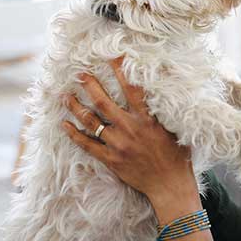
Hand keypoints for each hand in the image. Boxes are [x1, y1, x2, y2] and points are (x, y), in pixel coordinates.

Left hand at [61, 57, 195, 202]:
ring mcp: (118, 144)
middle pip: (103, 102)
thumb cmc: (177, 156)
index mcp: (147, 119)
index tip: (111, 56)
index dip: (120, 70)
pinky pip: (87, 145)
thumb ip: (161, 112)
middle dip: (90, 85)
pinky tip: (64, 125)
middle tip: (79, 73)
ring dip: (76, 107)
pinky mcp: (110, 159)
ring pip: (91, 122)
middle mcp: (130, 128)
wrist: (169, 185)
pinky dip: (74, 135)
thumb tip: (158, 92)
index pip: (131, 88)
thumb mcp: (173, 128)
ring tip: (65, 95)